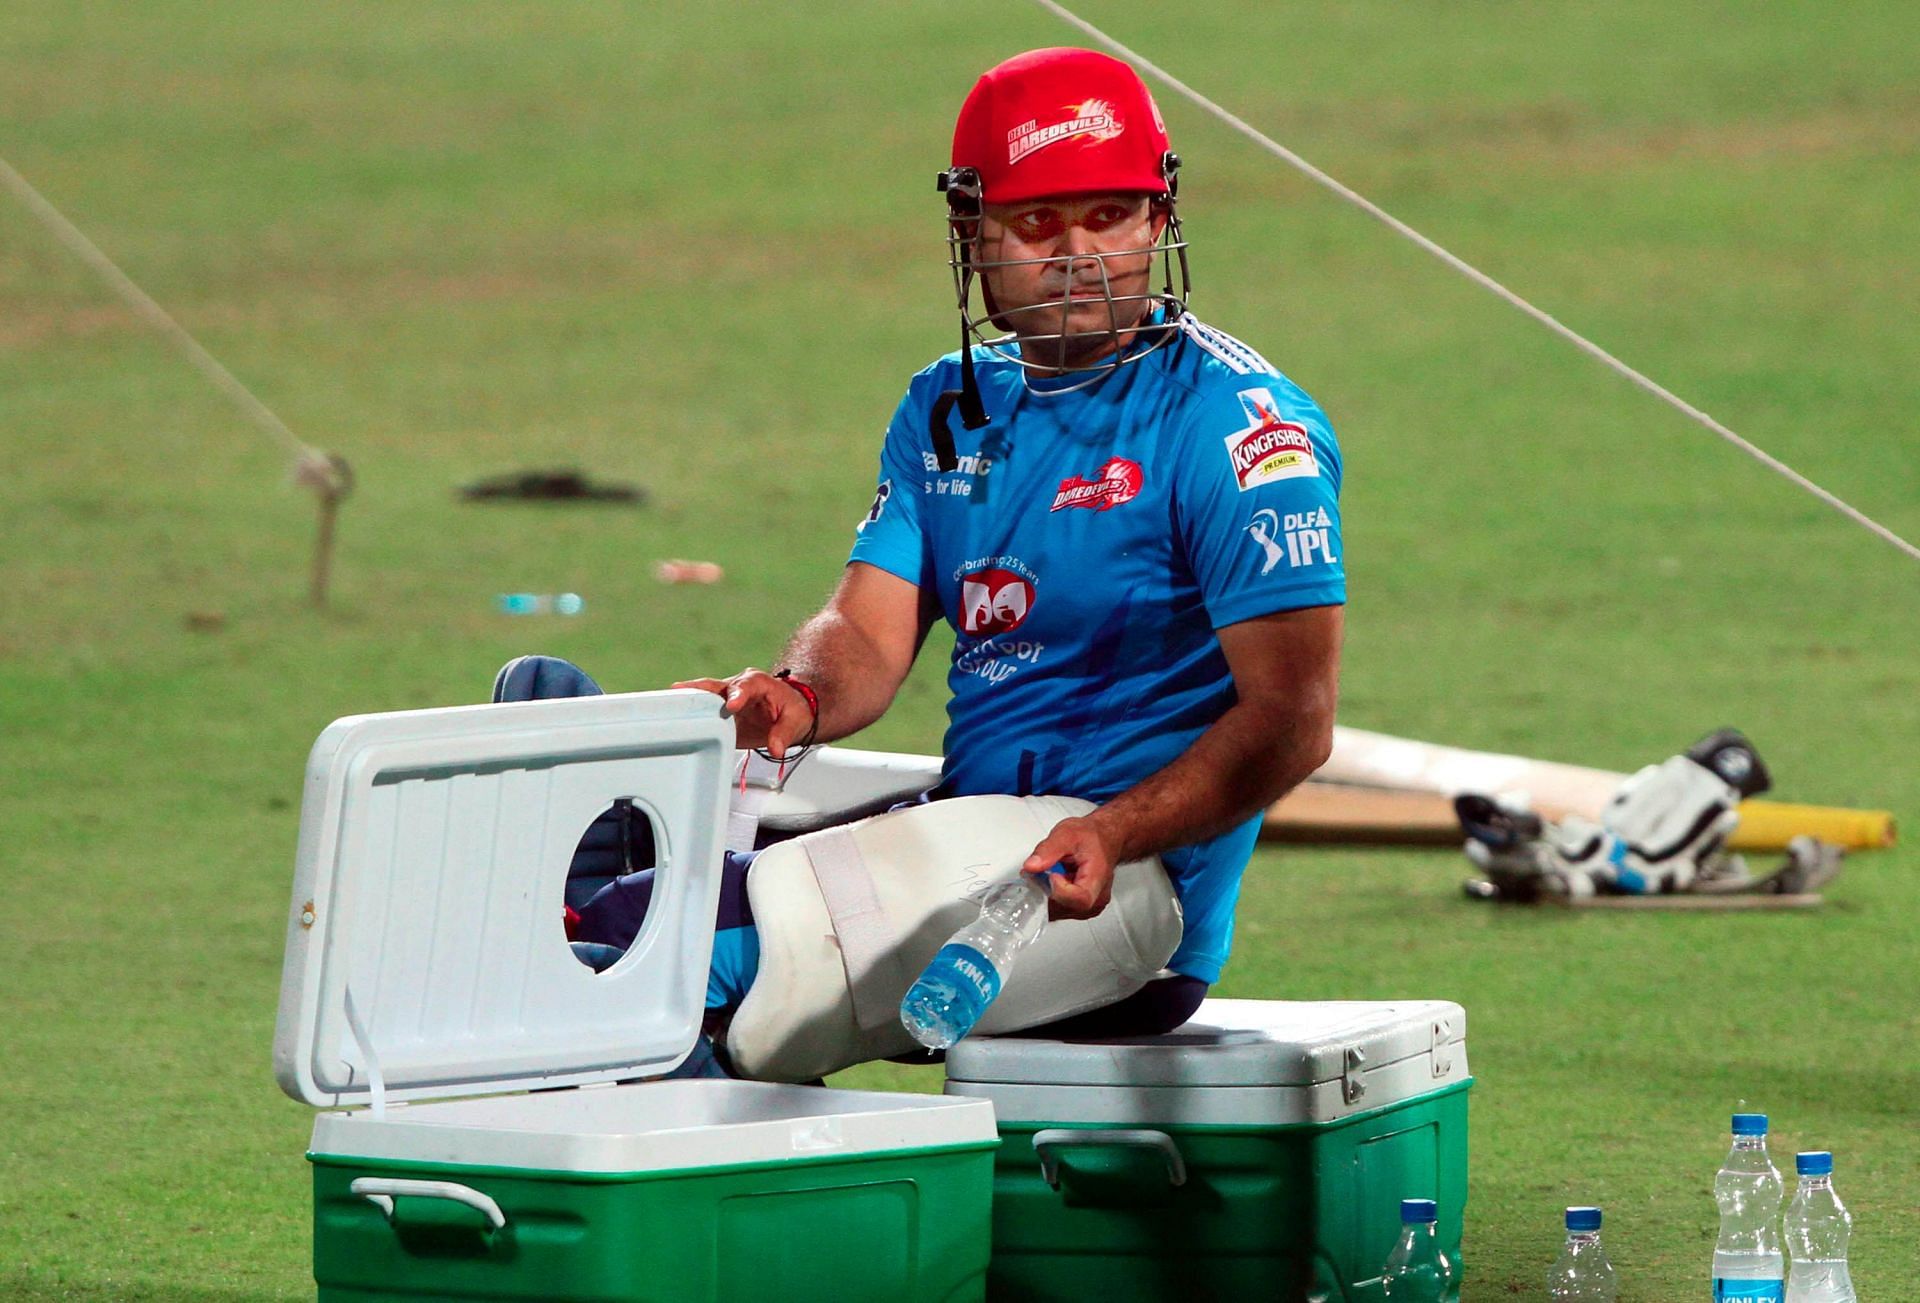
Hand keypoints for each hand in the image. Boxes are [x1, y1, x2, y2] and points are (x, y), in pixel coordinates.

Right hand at [672, 669, 815, 757]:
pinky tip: (671, 723)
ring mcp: (724, 701)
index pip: (745, 686)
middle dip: (696, 689)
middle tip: (678, 691)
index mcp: (757, 683)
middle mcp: (736, 688)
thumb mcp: (795, 720)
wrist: (790, 713)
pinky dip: (687, 718)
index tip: (731, 706)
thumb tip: (776, 748)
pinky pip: (701, 715)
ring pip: (702, 699)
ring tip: (665, 707)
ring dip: (686, 703)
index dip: (737, 695)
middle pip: (713, 686)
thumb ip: (784, 733)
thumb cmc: (793, 710)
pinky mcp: (718, 716)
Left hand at [1023, 814, 1121, 919]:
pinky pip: (1058, 911)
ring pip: (1058, 912)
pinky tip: (1051, 882)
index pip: (1079, 898)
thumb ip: (1048, 850)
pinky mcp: (1080, 910)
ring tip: (1049, 872)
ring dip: (1046, 894)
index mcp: (1097, 879)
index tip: (1051, 873)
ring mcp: (1089, 908)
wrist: (1103, 839)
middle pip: (1065, 907)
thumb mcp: (1066, 834)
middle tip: (1040, 870)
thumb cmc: (1091, 837)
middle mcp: (1097, 899)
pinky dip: (1050, 897)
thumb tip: (1031, 866)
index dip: (1059, 889)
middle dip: (1046, 890)